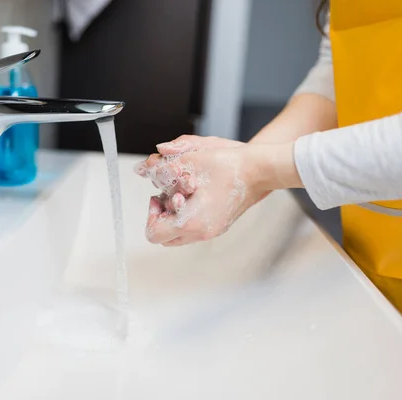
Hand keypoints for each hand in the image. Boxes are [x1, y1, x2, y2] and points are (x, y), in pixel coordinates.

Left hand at [135, 136, 299, 245]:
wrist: (259, 171)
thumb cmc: (227, 165)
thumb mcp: (188, 161)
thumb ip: (161, 167)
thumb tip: (142, 168)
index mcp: (190, 222)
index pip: (154, 234)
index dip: (151, 214)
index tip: (160, 196)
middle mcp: (201, 233)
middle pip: (164, 239)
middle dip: (161, 216)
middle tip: (169, 195)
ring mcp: (211, 232)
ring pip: (178, 235)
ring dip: (173, 216)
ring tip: (183, 193)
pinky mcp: (218, 227)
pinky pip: (193, 230)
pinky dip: (187, 216)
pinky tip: (195, 195)